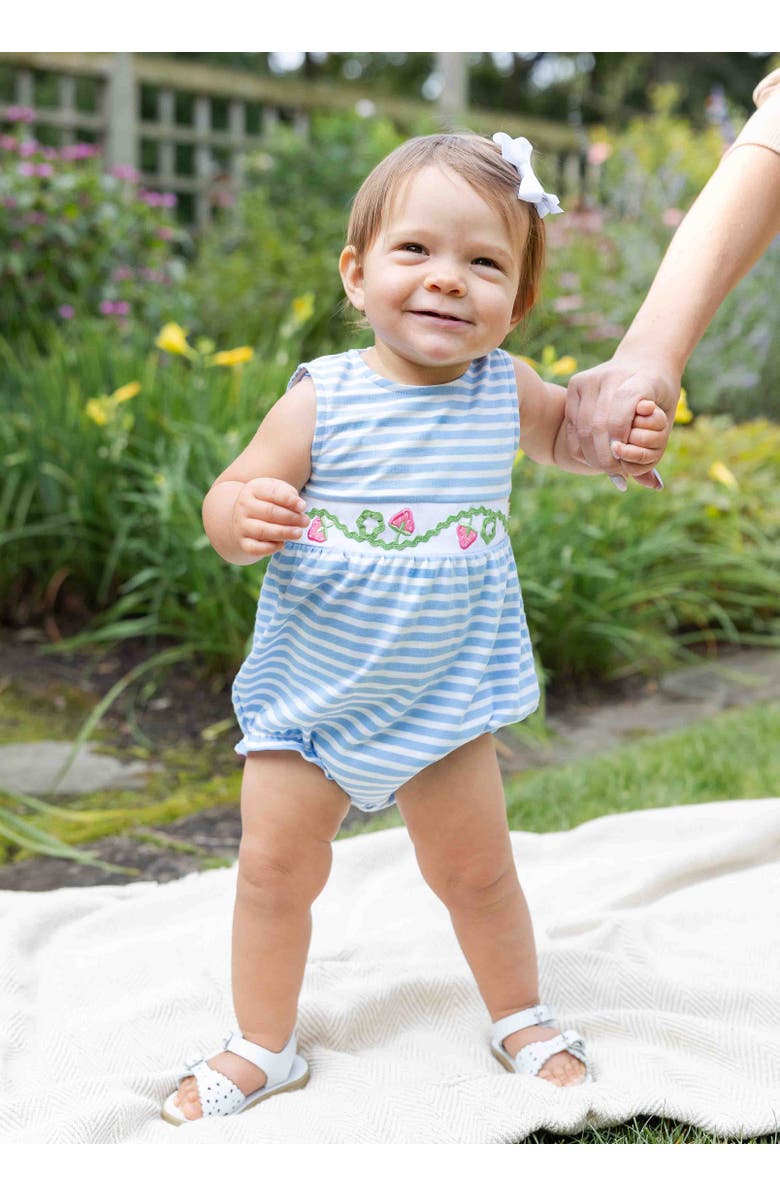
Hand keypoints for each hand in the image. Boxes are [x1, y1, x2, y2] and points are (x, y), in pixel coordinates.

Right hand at [232, 477, 309, 558]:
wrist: (246, 517)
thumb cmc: (268, 501)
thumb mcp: (278, 491)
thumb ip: (289, 495)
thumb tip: (300, 507)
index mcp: (253, 489)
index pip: (272, 493)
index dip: (289, 500)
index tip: (303, 507)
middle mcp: (244, 506)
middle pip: (269, 512)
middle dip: (290, 517)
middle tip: (305, 522)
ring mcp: (241, 525)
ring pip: (262, 530)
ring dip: (284, 532)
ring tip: (298, 533)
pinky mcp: (244, 542)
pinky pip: (256, 548)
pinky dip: (271, 547)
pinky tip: (282, 544)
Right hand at [565, 356, 679, 489]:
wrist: (646, 359)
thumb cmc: (659, 396)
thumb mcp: (665, 420)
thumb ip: (655, 451)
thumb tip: (654, 486)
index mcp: (639, 379)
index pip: (621, 416)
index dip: (619, 441)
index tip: (622, 465)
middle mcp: (610, 375)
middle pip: (597, 426)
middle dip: (603, 456)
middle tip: (611, 472)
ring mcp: (590, 377)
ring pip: (582, 427)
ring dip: (590, 454)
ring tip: (601, 467)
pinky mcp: (576, 383)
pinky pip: (572, 422)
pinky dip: (580, 444)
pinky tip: (590, 454)